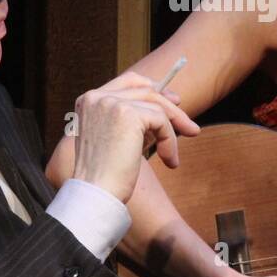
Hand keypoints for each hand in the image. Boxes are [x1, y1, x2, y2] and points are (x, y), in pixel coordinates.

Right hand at [71, 72, 199, 201]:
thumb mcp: (115, 138)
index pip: (128, 81)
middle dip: (170, 107)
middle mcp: (97, 97)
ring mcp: (111, 103)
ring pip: (157, 105)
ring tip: (173, 156)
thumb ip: (133, 119)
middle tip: (188, 126)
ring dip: (173, 128)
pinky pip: (162, 120)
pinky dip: (170, 141)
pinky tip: (169, 161)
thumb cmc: (105, 175)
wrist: (96, 195)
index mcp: (88, 101)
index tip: (172, 100)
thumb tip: (167, 103)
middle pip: (145, 89)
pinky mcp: (129, 114)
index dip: (153, 88)